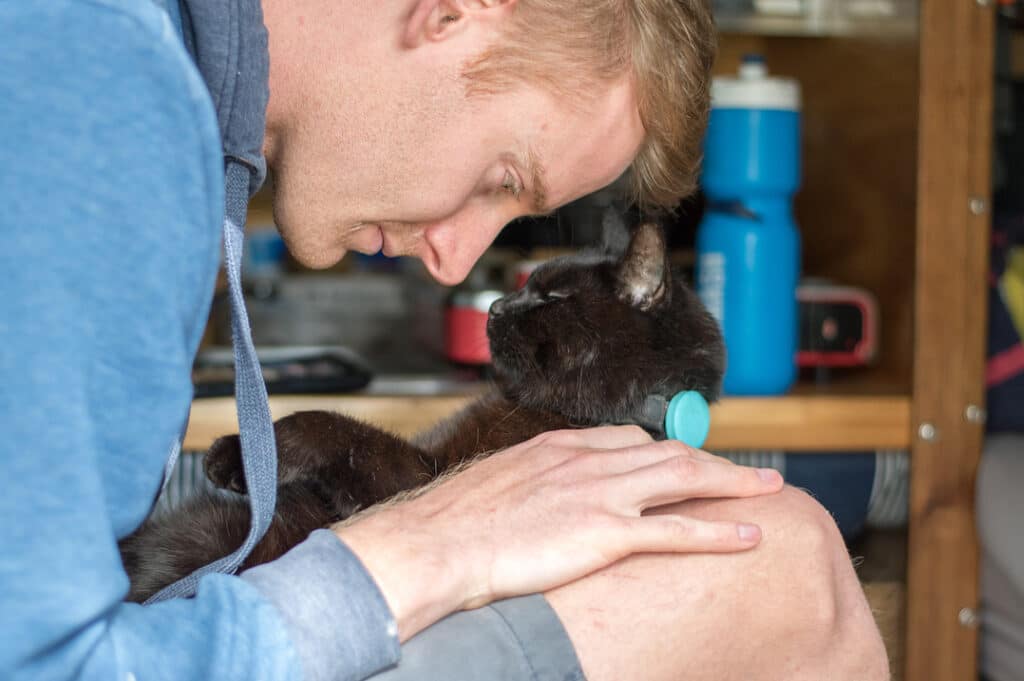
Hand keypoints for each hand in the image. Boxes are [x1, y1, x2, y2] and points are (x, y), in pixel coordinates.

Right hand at [333, 425, 783, 640]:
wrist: (434, 542)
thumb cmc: (452, 522)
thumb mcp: (494, 486)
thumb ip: (527, 484)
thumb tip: (533, 502)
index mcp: (558, 447)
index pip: (627, 438)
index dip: (664, 452)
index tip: (684, 464)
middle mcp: (586, 460)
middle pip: (667, 451)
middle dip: (713, 460)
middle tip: (747, 470)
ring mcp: (599, 493)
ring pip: (684, 479)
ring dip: (732, 483)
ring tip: (768, 488)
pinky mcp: (605, 532)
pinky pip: (676, 529)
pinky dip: (718, 530)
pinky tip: (748, 535)